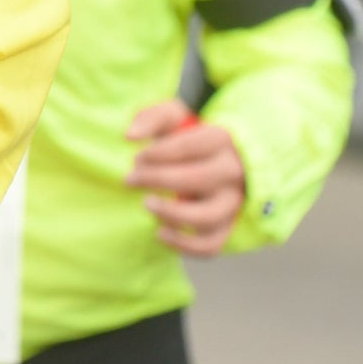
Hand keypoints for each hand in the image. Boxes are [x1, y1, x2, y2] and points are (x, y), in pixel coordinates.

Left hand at [126, 100, 244, 255]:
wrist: (214, 158)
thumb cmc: (188, 136)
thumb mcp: (173, 117)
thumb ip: (151, 118)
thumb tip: (129, 135)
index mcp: (222, 140)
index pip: (188, 146)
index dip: (156, 153)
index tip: (137, 158)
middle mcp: (233, 172)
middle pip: (196, 179)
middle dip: (157, 179)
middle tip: (131, 179)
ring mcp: (233, 201)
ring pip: (207, 217)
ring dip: (171, 214)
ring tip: (146, 204)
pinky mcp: (227, 225)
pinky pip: (211, 245)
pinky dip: (185, 246)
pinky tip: (159, 233)